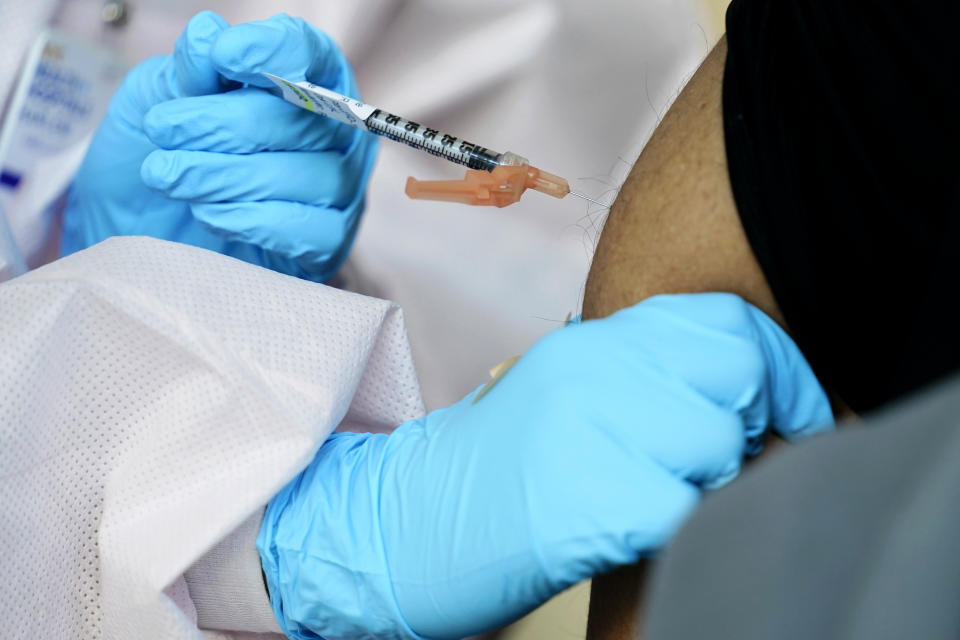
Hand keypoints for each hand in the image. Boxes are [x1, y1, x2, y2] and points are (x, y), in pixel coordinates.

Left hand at [62, 11, 377, 281]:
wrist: (138, 229)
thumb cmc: (159, 153)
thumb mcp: (156, 97)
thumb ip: (189, 69)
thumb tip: (209, 34)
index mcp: (300, 80)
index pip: (311, 54)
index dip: (275, 51)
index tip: (224, 55)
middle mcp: (332, 132)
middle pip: (304, 118)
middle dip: (224, 123)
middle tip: (163, 129)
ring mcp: (337, 189)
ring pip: (307, 176)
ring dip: (227, 175)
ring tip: (169, 176)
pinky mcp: (327, 242)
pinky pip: (309, 230)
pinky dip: (253, 220)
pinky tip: (208, 214)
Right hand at [258, 293, 832, 638]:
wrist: (406, 521)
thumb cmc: (496, 468)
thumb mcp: (570, 393)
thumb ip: (648, 377)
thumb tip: (748, 391)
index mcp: (594, 343)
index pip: (727, 323)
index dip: (781, 369)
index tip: (794, 413)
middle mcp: (594, 370)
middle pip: (737, 376)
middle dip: (751, 425)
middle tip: (715, 460)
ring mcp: (589, 428)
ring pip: (720, 445)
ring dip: (706, 482)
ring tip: (651, 493)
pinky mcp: (588, 499)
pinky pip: (684, 511)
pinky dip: (674, 527)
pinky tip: (626, 526)